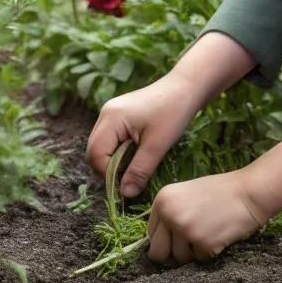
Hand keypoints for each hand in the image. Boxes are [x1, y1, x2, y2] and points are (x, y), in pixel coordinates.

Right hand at [86, 75, 199, 197]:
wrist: (187, 88)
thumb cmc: (174, 113)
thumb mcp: (157, 146)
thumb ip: (139, 170)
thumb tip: (125, 194)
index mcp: (111, 118)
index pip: (95, 154)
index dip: (108, 174)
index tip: (127, 186)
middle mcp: (106, 114)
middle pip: (94, 151)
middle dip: (109, 169)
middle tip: (131, 180)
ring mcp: (111, 113)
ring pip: (102, 146)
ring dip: (115, 161)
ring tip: (136, 168)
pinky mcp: (120, 116)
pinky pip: (111, 139)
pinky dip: (120, 152)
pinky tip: (137, 155)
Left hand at [147, 170, 266, 265]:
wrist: (250, 191)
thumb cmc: (222, 192)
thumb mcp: (188, 194)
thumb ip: (171, 213)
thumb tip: (160, 243)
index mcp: (163, 199)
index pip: (151, 234)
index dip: (164, 242)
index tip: (177, 242)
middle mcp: (169, 213)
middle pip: (157, 252)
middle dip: (171, 256)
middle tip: (188, 251)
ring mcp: (184, 228)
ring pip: (179, 259)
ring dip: (194, 253)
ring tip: (210, 235)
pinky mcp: (201, 242)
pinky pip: (199, 259)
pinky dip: (210, 252)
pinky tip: (220, 236)